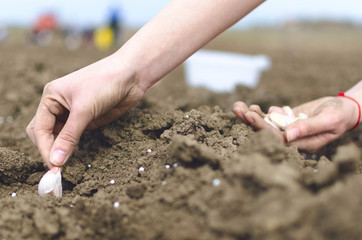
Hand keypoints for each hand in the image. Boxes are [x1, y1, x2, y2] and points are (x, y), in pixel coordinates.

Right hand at [27, 54, 145, 168]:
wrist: (131, 75)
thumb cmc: (104, 83)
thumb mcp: (84, 110)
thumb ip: (69, 136)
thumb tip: (56, 161)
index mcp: (51, 97)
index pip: (39, 129)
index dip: (45, 149)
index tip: (53, 166)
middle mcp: (58, 105)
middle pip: (44, 134)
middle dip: (49, 150)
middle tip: (58, 168)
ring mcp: (72, 113)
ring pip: (58, 137)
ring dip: (60, 150)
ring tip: (67, 164)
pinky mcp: (86, 119)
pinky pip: (73, 136)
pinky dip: (72, 147)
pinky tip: (77, 153)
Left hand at [233, 96, 359, 151]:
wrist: (345, 109)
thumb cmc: (340, 115)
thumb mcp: (328, 120)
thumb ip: (309, 128)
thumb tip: (288, 135)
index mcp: (300, 144)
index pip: (276, 137)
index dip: (261, 126)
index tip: (249, 115)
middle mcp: (291, 139)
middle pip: (266, 131)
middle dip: (250, 120)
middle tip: (236, 108)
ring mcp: (288, 130)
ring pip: (266, 124)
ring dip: (252, 115)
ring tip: (238, 106)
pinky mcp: (287, 121)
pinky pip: (271, 118)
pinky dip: (261, 113)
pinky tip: (252, 107)